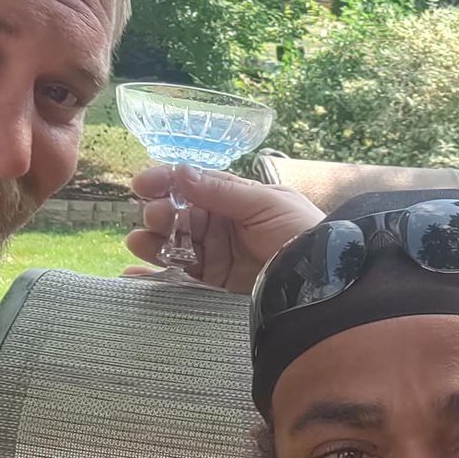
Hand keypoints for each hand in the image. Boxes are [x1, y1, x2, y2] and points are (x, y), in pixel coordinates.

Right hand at [127, 166, 322, 292]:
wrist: (324, 279)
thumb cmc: (302, 232)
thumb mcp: (266, 203)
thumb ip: (222, 190)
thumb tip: (180, 171)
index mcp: (238, 199)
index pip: (195, 185)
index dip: (167, 182)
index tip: (142, 184)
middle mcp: (225, 226)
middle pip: (181, 217)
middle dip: (161, 214)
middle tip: (153, 217)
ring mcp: (220, 256)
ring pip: (176, 247)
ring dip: (153, 243)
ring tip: (138, 243)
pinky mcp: (217, 286)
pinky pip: (181, 279)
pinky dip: (156, 277)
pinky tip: (134, 274)